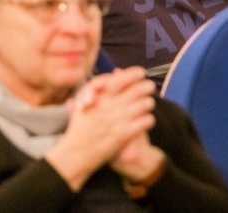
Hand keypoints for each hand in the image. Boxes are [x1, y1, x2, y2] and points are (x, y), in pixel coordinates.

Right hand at [44, 68, 154, 190]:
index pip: (120, 79)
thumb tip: (113, 74)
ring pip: (144, 104)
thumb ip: (96, 88)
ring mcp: (118, 119)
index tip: (141, 73)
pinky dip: (149, 119)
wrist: (77, 153)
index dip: (133, 74)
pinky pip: (145, 121)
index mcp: (99, 97)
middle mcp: (110, 105)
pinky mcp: (125, 134)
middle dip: (147, 86)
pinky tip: (147, 119)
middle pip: (137, 90)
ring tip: (149, 103)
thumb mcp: (82, 105)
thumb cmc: (79, 129)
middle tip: (150, 86)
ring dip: (149, 102)